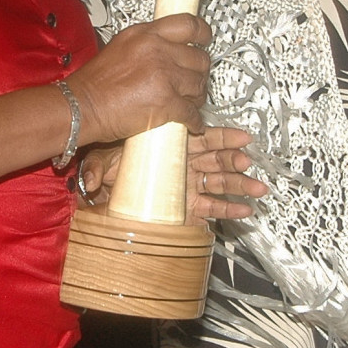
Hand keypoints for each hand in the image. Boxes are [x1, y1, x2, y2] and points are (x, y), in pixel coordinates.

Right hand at [68, 14, 211, 143]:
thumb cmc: (94, 82)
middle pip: (199, 58)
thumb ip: (147, 43)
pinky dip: (194, 120)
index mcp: (146, 34)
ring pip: (199, 85)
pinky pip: (192, 111)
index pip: (188, 24)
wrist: (81, 106)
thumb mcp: (120, 46)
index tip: (206, 39)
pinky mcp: (166, 102)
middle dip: (199, 72)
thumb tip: (167, 46)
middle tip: (193, 80)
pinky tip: (191, 122)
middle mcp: (158, 50)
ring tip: (188, 102)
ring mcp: (164, 76)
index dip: (203, 32)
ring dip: (197, 96)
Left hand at [76, 128, 266, 220]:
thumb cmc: (111, 169)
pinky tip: (246, 210)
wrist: (107, 190)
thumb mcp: (103, 161)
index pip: (204, 138)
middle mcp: (185, 164)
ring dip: (239, 185)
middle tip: (248, 161)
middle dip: (235, 161)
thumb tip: (89, 181)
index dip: (225, 137)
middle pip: (217, 160)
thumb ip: (98, 168)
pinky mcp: (188, 207)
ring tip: (258, 189)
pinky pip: (212, 207)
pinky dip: (229, 209)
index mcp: (173, 146)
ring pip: (219, 183)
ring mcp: (189, 185)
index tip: (243, 137)